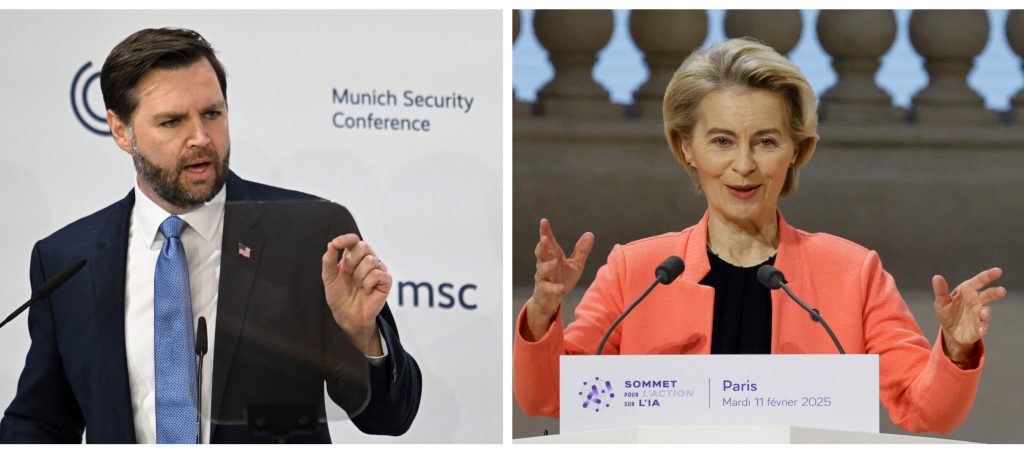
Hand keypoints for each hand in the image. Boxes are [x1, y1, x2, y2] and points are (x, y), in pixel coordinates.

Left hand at [322, 233, 389, 355]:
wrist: (347, 315)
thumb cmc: (339, 297)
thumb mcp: (329, 278)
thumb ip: (328, 261)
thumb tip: (331, 245)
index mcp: (352, 256)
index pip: (353, 240)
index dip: (345, 239)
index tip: (335, 244)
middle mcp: (367, 259)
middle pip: (363, 246)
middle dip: (351, 262)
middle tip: (349, 275)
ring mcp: (378, 268)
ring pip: (370, 260)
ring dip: (359, 276)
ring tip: (358, 285)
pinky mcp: (386, 280)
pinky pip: (376, 274)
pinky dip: (367, 284)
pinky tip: (366, 290)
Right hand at [523, 218, 594, 339]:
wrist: (552, 299)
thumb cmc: (563, 278)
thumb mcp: (576, 264)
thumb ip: (581, 250)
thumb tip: (590, 234)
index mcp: (553, 255)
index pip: (549, 242)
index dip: (545, 231)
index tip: (544, 221)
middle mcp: (545, 264)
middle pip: (541, 253)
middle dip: (542, 246)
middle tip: (545, 238)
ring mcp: (543, 277)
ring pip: (542, 269)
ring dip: (548, 265)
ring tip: (555, 262)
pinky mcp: (544, 290)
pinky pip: (548, 288)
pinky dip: (554, 288)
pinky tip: (561, 287)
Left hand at [932, 267, 1005, 363]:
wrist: (950, 331)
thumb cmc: (947, 311)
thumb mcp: (941, 302)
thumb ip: (940, 290)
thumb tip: (936, 277)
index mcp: (968, 290)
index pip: (979, 281)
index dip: (988, 275)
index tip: (998, 271)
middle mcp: (977, 300)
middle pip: (989, 294)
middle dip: (996, 292)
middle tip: (1002, 291)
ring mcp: (980, 313)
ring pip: (986, 311)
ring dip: (986, 313)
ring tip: (983, 316)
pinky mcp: (980, 326)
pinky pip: (983, 326)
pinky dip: (983, 328)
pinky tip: (981, 331)